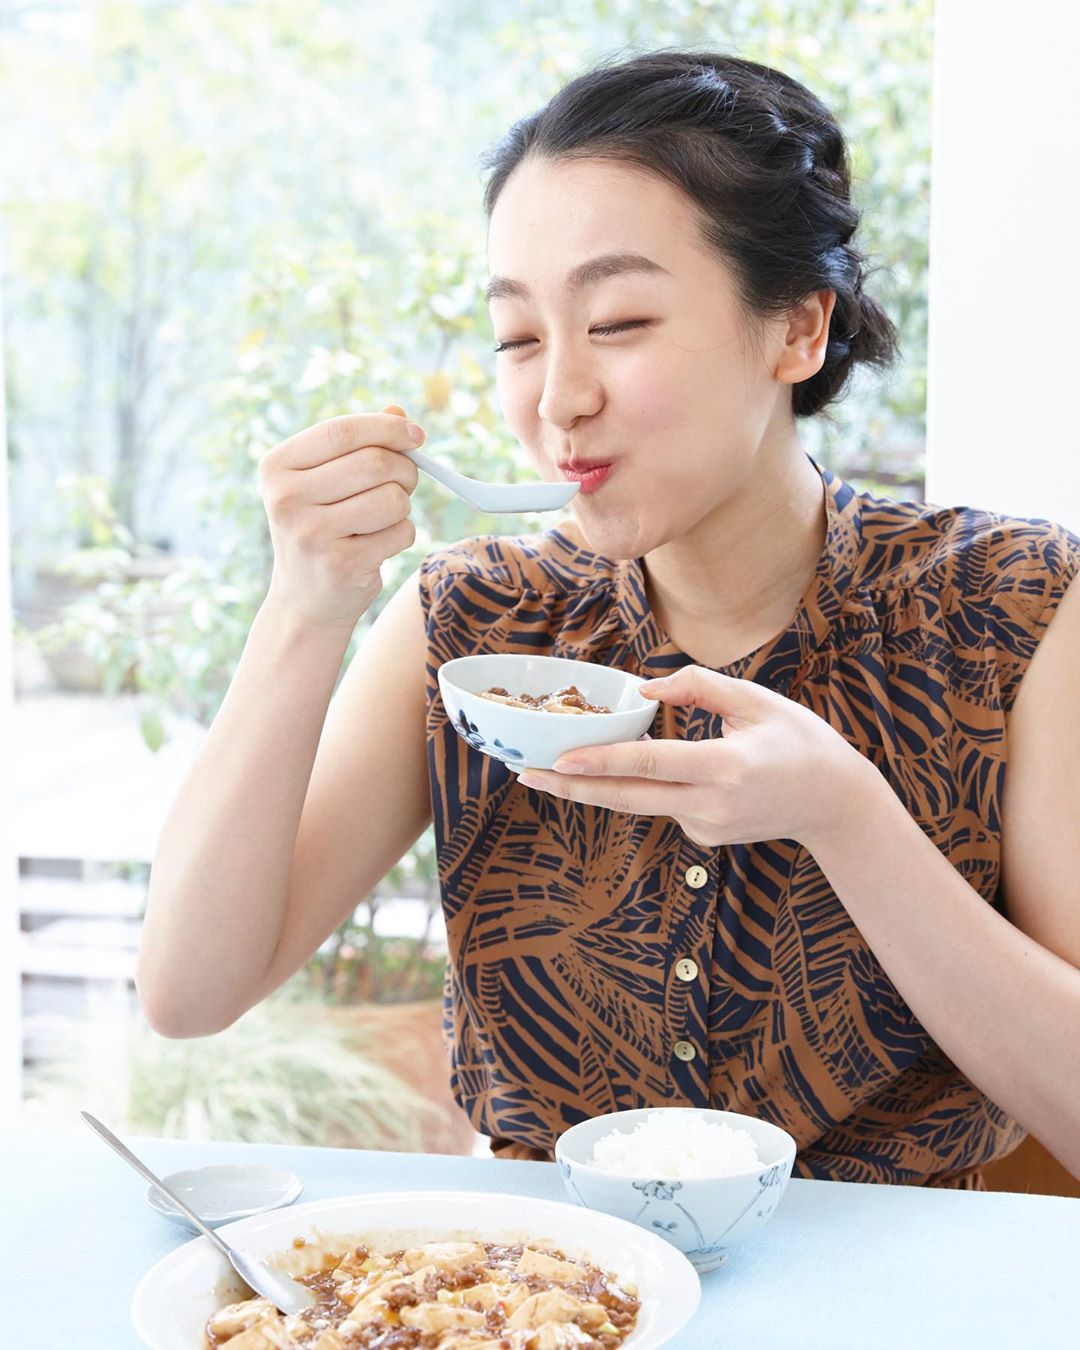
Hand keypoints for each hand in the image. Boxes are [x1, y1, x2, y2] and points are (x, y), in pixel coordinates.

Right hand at [259, 404, 423, 629]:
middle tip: (404, 484)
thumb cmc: (321, 528)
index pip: (342, 431)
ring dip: (402, 507)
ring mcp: (311, 533)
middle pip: (374, 463)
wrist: (305, 599)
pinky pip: (400, 532)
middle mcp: (286, 498)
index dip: (387, 428)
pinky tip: (378, 546)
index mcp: (277, 467)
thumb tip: (398, 413)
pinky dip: (401, 535)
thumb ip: (359, 445)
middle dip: (404, 471)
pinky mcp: (340, 564)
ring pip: (393, 499)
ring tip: (382, 519)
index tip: (417, 435)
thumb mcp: (326, 482)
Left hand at [515, 665, 873, 851]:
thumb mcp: (756, 700)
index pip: (650, 765)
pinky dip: (650, 785)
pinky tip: (655, 766)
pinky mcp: (705, 836)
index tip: (559, 761)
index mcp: (724, 768)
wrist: (837, 804)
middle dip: (572, 789)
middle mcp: (710, 805)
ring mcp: (707, 827)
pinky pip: (666, 804)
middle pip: (628, 799)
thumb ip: (698, 688)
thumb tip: (644, 686)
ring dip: (600, 785)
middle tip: (526, 776)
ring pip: (641, 802)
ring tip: (554, 768)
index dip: (601, 763)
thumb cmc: (801, 742)